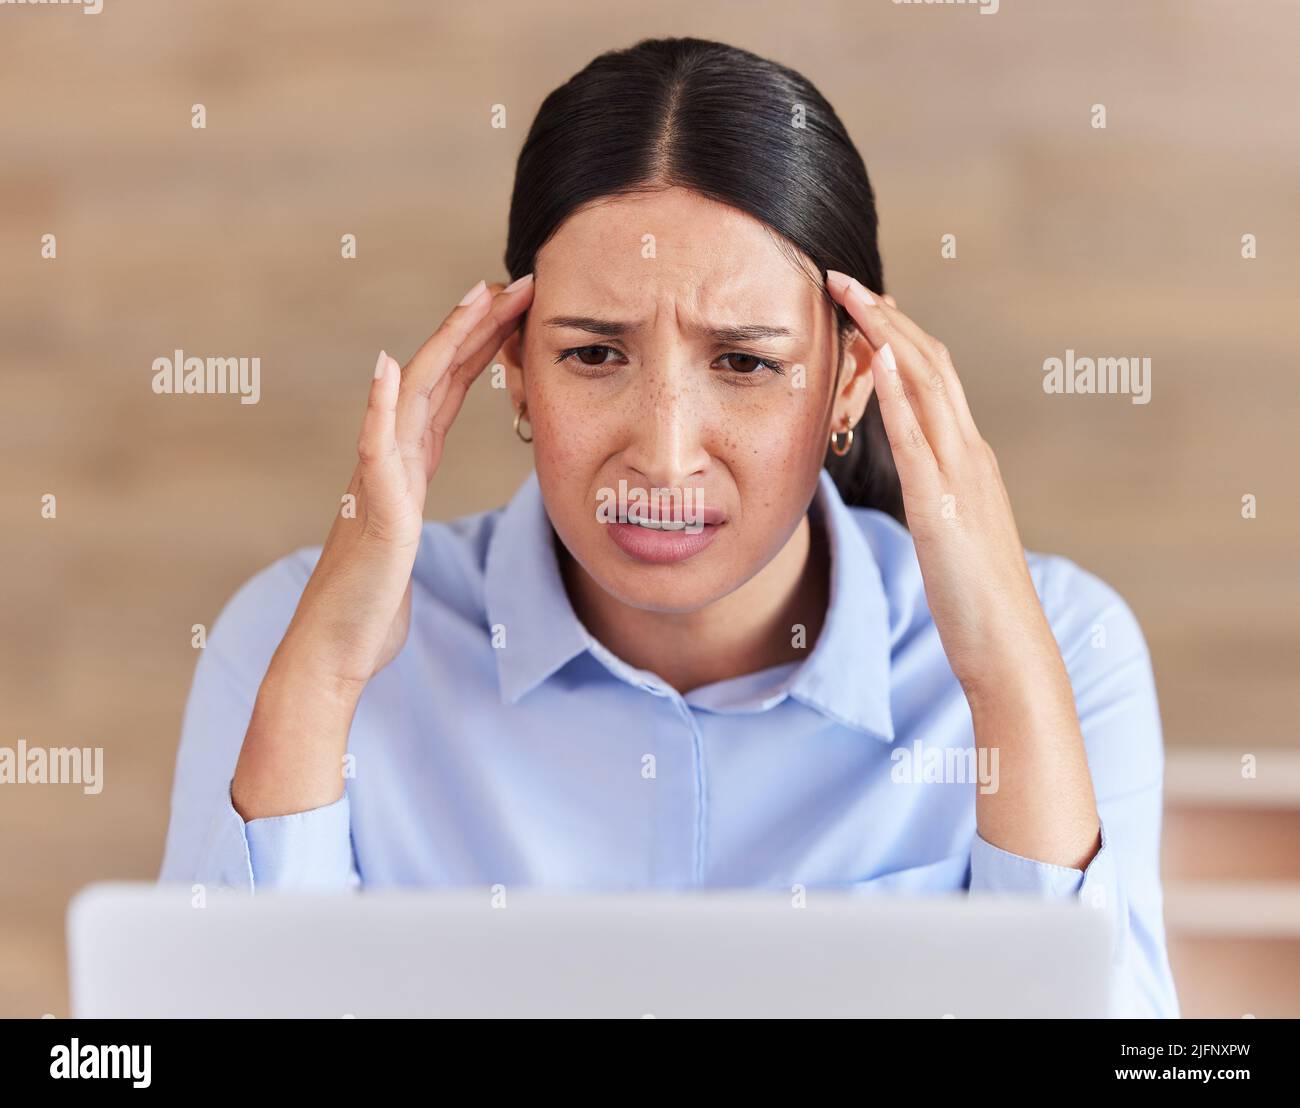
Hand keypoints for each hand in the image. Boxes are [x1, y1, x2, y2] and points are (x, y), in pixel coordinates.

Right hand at [232, 275, 533, 820]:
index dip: (480, 346)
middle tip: (514, 282)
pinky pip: (375, 453)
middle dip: (476, 328)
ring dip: (443, 346)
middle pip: (436, 379)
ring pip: (412, 398)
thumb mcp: (402, 538)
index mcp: (405, 466)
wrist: (335, 648)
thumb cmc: (370, 600)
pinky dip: (380, 409)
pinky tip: (388, 370)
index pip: (448, 391)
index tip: (514, 307)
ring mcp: (379, 481)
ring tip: (476, 300)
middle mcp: (390, 461)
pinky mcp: (374, 512)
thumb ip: (403, 500)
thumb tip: (408, 483)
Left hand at [825, 271, 1063, 702]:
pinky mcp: (942, 509)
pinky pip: (917, 440)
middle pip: (929, 366)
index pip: (933, 380)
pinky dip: (894, 396)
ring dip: (886, 337)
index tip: (864, 305)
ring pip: (925, 388)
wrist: (1010, 646)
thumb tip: (916, 475)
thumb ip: (937, 494)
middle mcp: (968, 455)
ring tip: (851, 298)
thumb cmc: (976, 598)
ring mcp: (959, 477)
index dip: (897, 337)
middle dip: (886, 318)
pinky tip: (872, 360)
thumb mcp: (951, 532)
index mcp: (967, 460)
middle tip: (845, 280)